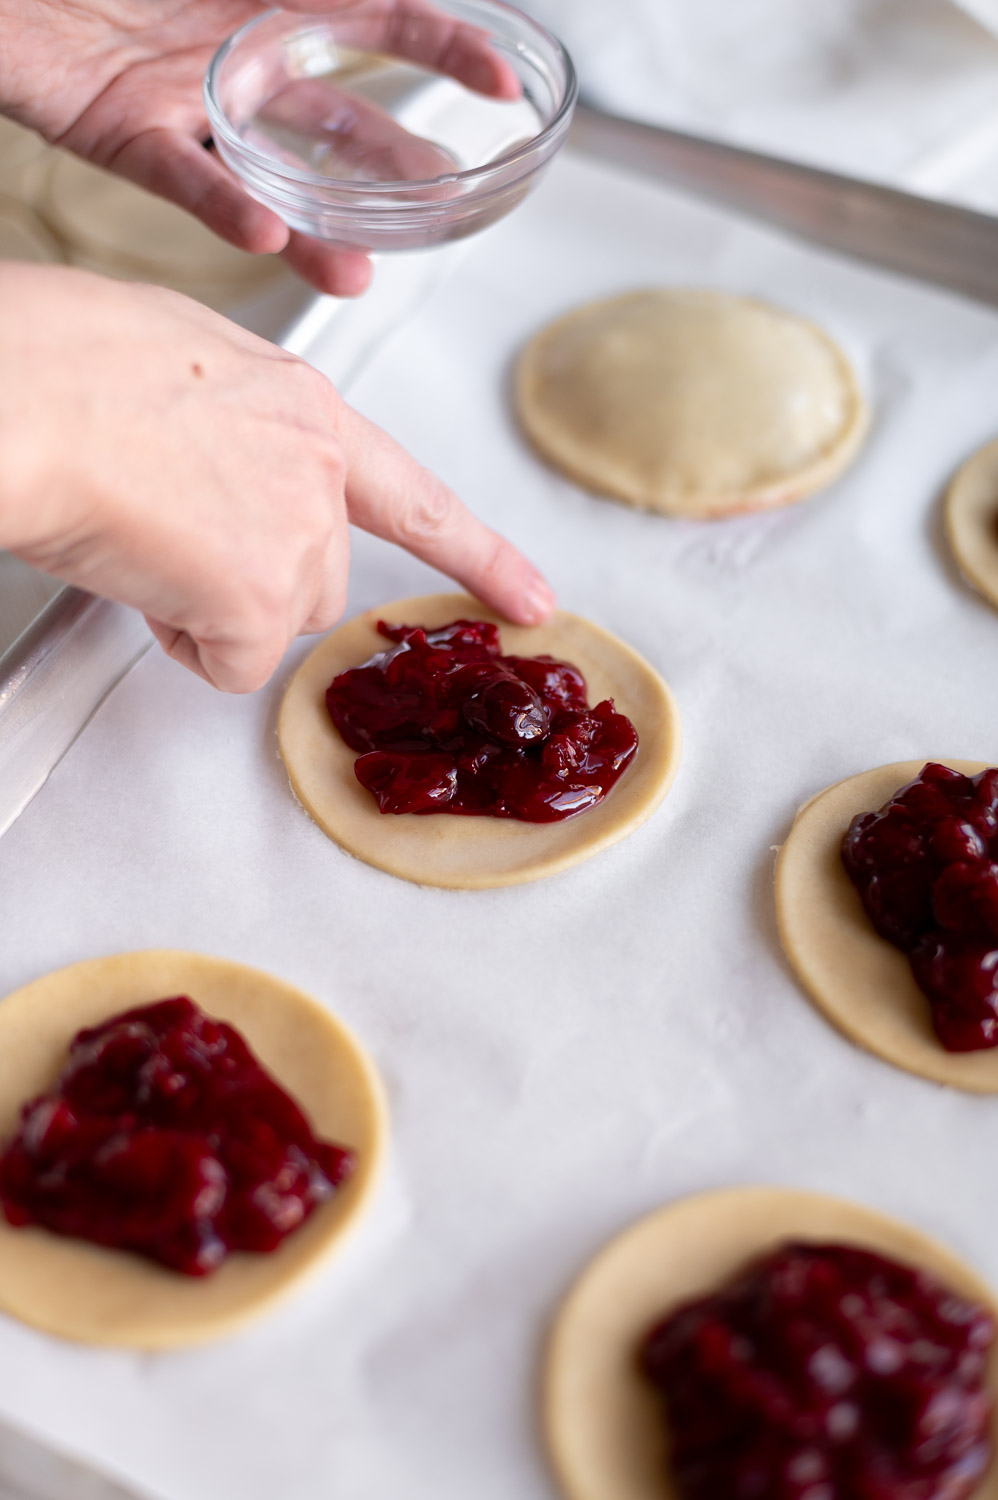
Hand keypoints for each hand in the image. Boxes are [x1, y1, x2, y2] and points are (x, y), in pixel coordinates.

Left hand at [0, 0, 520, 295]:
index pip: (381, 22)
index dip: (445, 52)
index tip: (503, 83)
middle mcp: (238, 59)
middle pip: (340, 123)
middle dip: (398, 169)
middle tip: (447, 208)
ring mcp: (187, 103)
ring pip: (271, 175)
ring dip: (318, 225)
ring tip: (360, 270)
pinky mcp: (124, 131)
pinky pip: (183, 177)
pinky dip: (224, 207)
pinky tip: (266, 234)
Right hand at [0, 266, 554, 690]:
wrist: (24, 394)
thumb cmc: (61, 364)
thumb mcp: (177, 365)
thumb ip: (233, 429)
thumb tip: (215, 476)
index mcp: (302, 406)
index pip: (412, 493)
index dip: (477, 554)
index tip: (530, 598)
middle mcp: (316, 470)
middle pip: (325, 575)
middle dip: (257, 580)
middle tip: (173, 537)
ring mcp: (297, 532)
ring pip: (281, 618)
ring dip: (219, 607)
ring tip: (144, 541)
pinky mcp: (259, 594)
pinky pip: (235, 662)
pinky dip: (188, 643)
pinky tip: (141, 576)